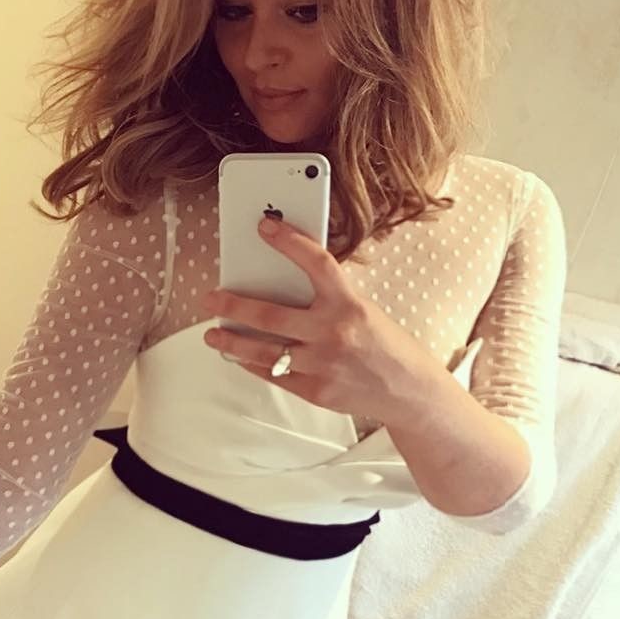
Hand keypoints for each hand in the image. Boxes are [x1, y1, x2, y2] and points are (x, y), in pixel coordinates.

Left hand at [202, 215, 432, 424]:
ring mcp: (322, 365)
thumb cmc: (385, 345)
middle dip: (232, 305)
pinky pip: (273, 375)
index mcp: (349, 305)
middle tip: (210, 298)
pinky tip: (239, 356)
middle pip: (269, 316)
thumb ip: (328, 300)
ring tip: (213, 334)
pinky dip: (252, 364)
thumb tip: (282, 286)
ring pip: (263, 352)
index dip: (289, 241)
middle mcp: (333, 334)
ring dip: (231, 341)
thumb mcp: (362, 311)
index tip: (265, 227)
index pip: (316, 263)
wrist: (409, 390)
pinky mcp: (315, 391)